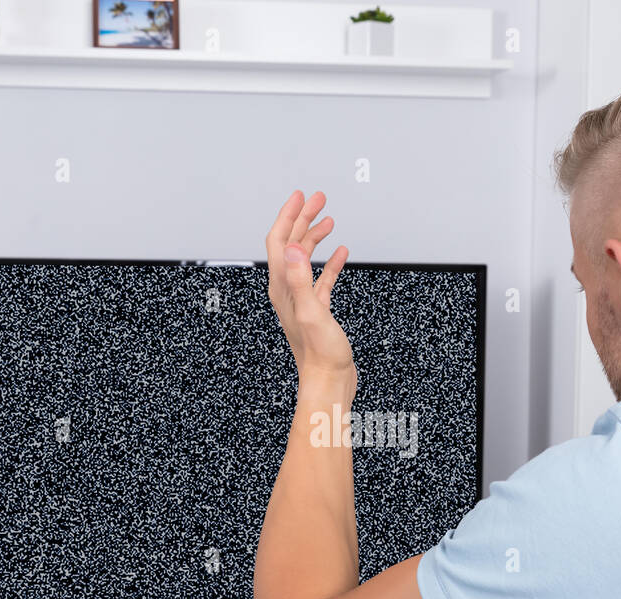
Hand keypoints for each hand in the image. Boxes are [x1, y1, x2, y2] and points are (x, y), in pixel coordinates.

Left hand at [265, 190, 352, 398]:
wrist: (328, 380)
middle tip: (318, 198)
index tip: (300, 196)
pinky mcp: (317, 308)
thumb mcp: (310, 312)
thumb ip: (300, 279)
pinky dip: (330, 262)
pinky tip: (340, 252)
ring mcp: (302, 298)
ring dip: (315, 236)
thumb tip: (294, 247)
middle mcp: (289, 290)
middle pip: (292, 244)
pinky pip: (322, 277)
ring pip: (306, 258)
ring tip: (328, 219)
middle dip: (303, 218)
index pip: (280, 241)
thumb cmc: (320, 354)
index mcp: (283, 287)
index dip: (288, 215)